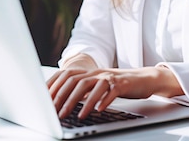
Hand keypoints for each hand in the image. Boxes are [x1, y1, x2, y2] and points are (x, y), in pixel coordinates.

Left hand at [47, 65, 181, 119]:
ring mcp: (110, 77)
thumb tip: (61, 102)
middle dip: (64, 97)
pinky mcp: (123, 83)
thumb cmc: (118, 85)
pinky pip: (112, 91)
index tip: (45, 100)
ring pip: (92, 86)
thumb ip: (82, 90)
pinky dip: (104, 100)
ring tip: (77, 116)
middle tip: (57, 112)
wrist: (144, 79)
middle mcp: (97, 72)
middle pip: (76, 81)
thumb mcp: (98, 86)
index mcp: (89, 72)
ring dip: (83, 102)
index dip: (54, 85)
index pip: (66, 75)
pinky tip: (99, 110)